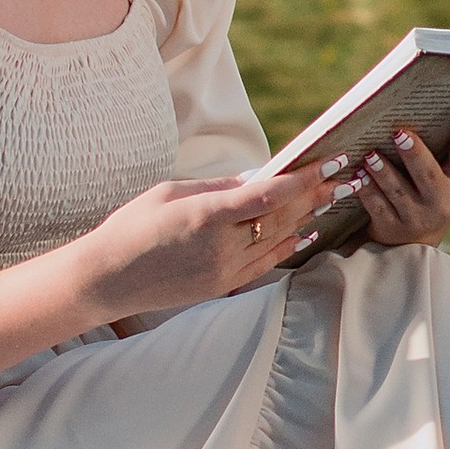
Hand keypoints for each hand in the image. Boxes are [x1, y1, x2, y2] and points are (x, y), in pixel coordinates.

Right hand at [74, 163, 334, 317]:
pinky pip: (265, 263)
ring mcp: (224, 270)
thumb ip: (216, 188)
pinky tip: (305, 232)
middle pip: (281, 216)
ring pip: (277, 239)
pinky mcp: (222, 286)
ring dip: (308, 216)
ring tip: (333, 197)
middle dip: (314, 193)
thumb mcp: (170, 192)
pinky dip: (287, 246)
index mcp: (208, 216)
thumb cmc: (132, 226)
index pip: (269, 194)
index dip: (304, 178)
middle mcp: (222, 246)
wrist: (107, 279)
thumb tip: (254, 178)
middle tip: (342, 175)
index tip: (330, 161)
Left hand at [342, 92, 449, 250]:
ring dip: (382, 172)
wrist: (414, 242)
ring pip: (397, 191)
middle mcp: (442, 200)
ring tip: (369, 153)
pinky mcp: (389, 226)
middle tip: (400, 133)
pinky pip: (375, 206)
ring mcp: (415, 215)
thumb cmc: (442, 188)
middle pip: (428, 175)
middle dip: (414, 154)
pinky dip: (365, 190)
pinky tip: (355, 174)